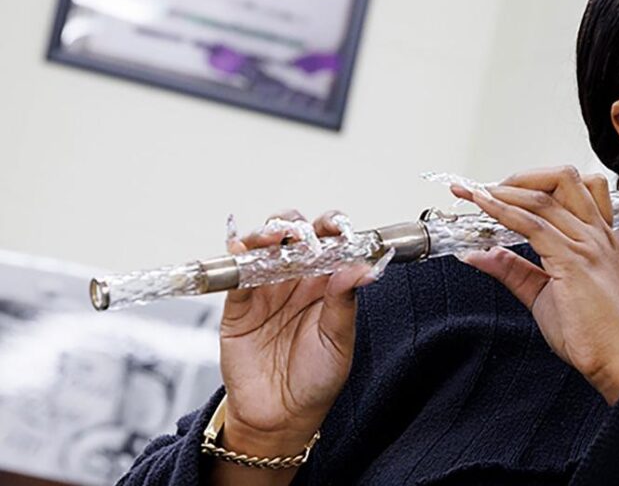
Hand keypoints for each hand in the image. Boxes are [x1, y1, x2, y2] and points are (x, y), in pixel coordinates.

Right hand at [218, 210, 375, 455]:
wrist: (280, 417)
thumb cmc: (316, 380)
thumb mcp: (339, 341)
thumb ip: (344, 302)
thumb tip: (360, 267)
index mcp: (326, 284)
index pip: (330, 244)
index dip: (332, 228)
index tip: (337, 227)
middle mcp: (295, 281)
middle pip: (292, 236)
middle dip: (296, 225)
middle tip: (303, 235)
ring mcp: (265, 290)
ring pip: (262, 247)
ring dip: (266, 234)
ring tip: (275, 238)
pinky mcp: (238, 305)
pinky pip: (235, 274)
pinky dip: (236, 257)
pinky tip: (242, 249)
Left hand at [451, 167, 618, 403]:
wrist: (615, 360)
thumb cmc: (592, 332)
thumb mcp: (543, 294)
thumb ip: (514, 270)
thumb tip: (482, 254)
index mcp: (596, 237)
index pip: (570, 188)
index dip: (531, 181)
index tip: (496, 188)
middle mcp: (595, 233)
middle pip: (562, 178)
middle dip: (520, 176)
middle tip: (489, 189)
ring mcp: (587, 244)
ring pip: (543, 197)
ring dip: (503, 192)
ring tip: (477, 195)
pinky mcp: (574, 260)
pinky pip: (533, 225)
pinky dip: (503, 212)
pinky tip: (485, 210)